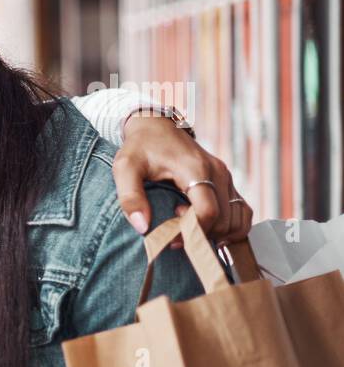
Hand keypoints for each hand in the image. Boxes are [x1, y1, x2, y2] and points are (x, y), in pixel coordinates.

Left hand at [113, 112, 251, 245]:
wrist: (156, 127)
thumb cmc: (139, 148)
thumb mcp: (124, 169)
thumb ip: (130, 197)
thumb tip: (142, 227)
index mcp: (196, 169)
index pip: (208, 212)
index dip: (191, 232)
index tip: (170, 238)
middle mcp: (218, 173)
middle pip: (224, 221)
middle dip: (200, 235)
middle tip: (174, 232)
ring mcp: (226, 177)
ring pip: (237, 220)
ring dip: (215, 234)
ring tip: (187, 227)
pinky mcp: (228, 182)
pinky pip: (242, 211)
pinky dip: (231, 228)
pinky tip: (208, 230)